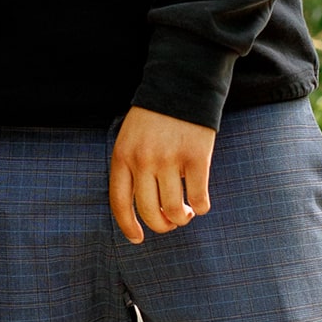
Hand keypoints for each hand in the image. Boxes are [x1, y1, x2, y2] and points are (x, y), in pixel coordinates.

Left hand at [108, 107, 215, 243]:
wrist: (181, 83)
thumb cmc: (155, 116)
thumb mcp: (130, 137)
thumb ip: (131, 168)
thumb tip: (143, 210)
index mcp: (123, 155)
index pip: (120, 203)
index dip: (127, 226)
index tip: (137, 238)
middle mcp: (144, 160)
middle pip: (150, 212)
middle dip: (162, 225)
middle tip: (171, 221)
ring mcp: (170, 159)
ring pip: (174, 210)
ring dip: (182, 218)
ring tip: (186, 211)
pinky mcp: (196, 158)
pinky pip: (199, 198)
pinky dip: (201, 206)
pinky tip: (200, 200)